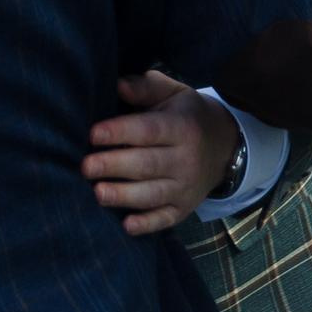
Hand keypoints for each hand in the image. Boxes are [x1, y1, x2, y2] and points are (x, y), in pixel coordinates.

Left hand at [83, 70, 236, 235]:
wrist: (225, 146)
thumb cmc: (185, 115)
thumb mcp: (173, 94)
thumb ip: (145, 88)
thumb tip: (118, 85)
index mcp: (182, 128)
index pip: (149, 131)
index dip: (121, 132)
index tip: (93, 134)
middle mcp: (186, 159)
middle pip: (148, 164)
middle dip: (115, 166)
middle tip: (85, 166)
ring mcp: (186, 187)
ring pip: (154, 194)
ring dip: (126, 196)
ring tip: (98, 194)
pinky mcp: (184, 208)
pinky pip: (167, 219)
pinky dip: (148, 224)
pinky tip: (127, 226)